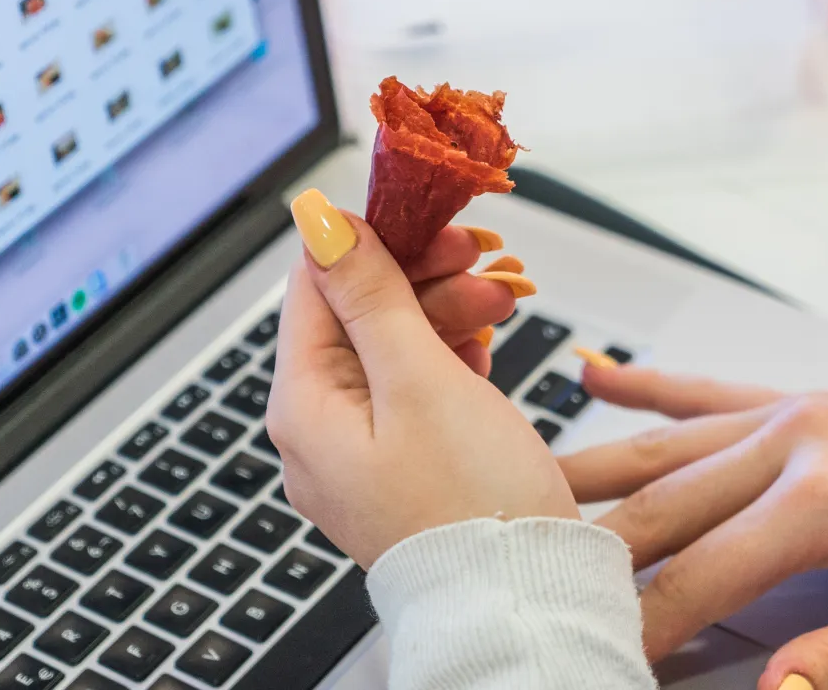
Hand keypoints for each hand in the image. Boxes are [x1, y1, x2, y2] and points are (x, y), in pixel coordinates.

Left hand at [267, 189, 576, 567]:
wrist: (526, 605)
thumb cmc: (472, 505)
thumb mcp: (419, 379)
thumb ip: (370, 295)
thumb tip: (317, 224)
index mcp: (302, 408)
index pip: (315, 289)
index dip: (372, 243)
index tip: (430, 221)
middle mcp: (318, 434)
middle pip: (356, 318)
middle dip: (420, 280)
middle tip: (480, 258)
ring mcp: (360, 455)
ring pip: (391, 352)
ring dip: (444, 314)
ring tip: (501, 302)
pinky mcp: (403, 470)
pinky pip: (413, 393)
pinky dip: (448, 361)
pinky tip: (484, 347)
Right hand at [560, 366, 827, 689]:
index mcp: (825, 495)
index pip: (706, 571)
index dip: (649, 619)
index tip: (608, 650)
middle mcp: (795, 440)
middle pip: (666, 501)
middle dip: (599, 547)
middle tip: (542, 572)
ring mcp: (791, 414)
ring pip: (666, 441)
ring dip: (595, 465)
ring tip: (529, 483)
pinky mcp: (797, 403)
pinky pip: (706, 391)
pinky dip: (648, 385)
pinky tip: (597, 375)